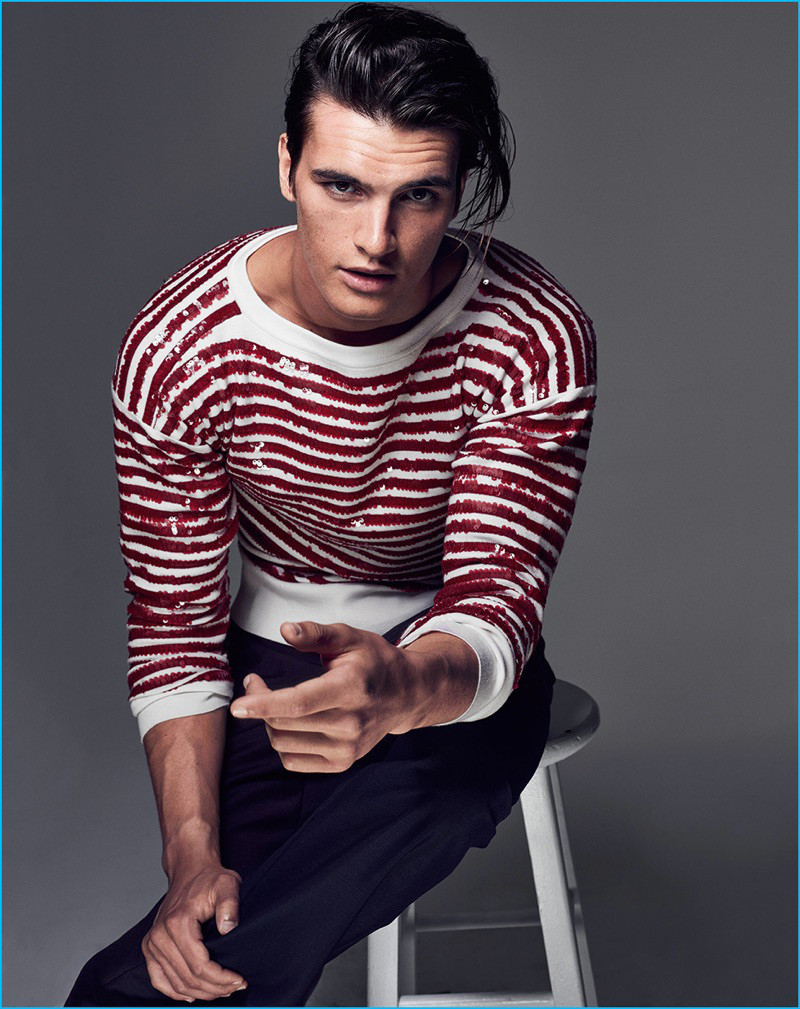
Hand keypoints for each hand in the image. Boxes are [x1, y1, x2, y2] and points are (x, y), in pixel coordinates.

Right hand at [141, 861, 247, 1001]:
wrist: (190, 871)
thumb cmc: (209, 879)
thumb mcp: (227, 884)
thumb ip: (230, 904)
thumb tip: (228, 928)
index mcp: (177, 923)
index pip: (200, 966)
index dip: (222, 978)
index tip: (240, 980)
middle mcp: (159, 936)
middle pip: (188, 978)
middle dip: (215, 988)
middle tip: (236, 987)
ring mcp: (152, 943)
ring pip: (176, 983)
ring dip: (200, 993)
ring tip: (222, 990)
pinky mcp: (150, 947)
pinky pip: (159, 979)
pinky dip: (174, 992)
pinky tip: (192, 994)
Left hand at [229, 621, 437, 771]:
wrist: (406, 694)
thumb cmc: (374, 660)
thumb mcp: (349, 637)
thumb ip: (315, 633)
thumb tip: (284, 630)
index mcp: (351, 688)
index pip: (300, 702)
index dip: (265, 703)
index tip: (237, 706)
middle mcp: (351, 723)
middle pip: (285, 723)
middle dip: (259, 701)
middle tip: (255, 681)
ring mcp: (348, 748)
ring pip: (283, 743)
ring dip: (268, 721)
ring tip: (273, 700)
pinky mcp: (343, 763)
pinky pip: (293, 761)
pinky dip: (282, 742)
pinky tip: (289, 722)